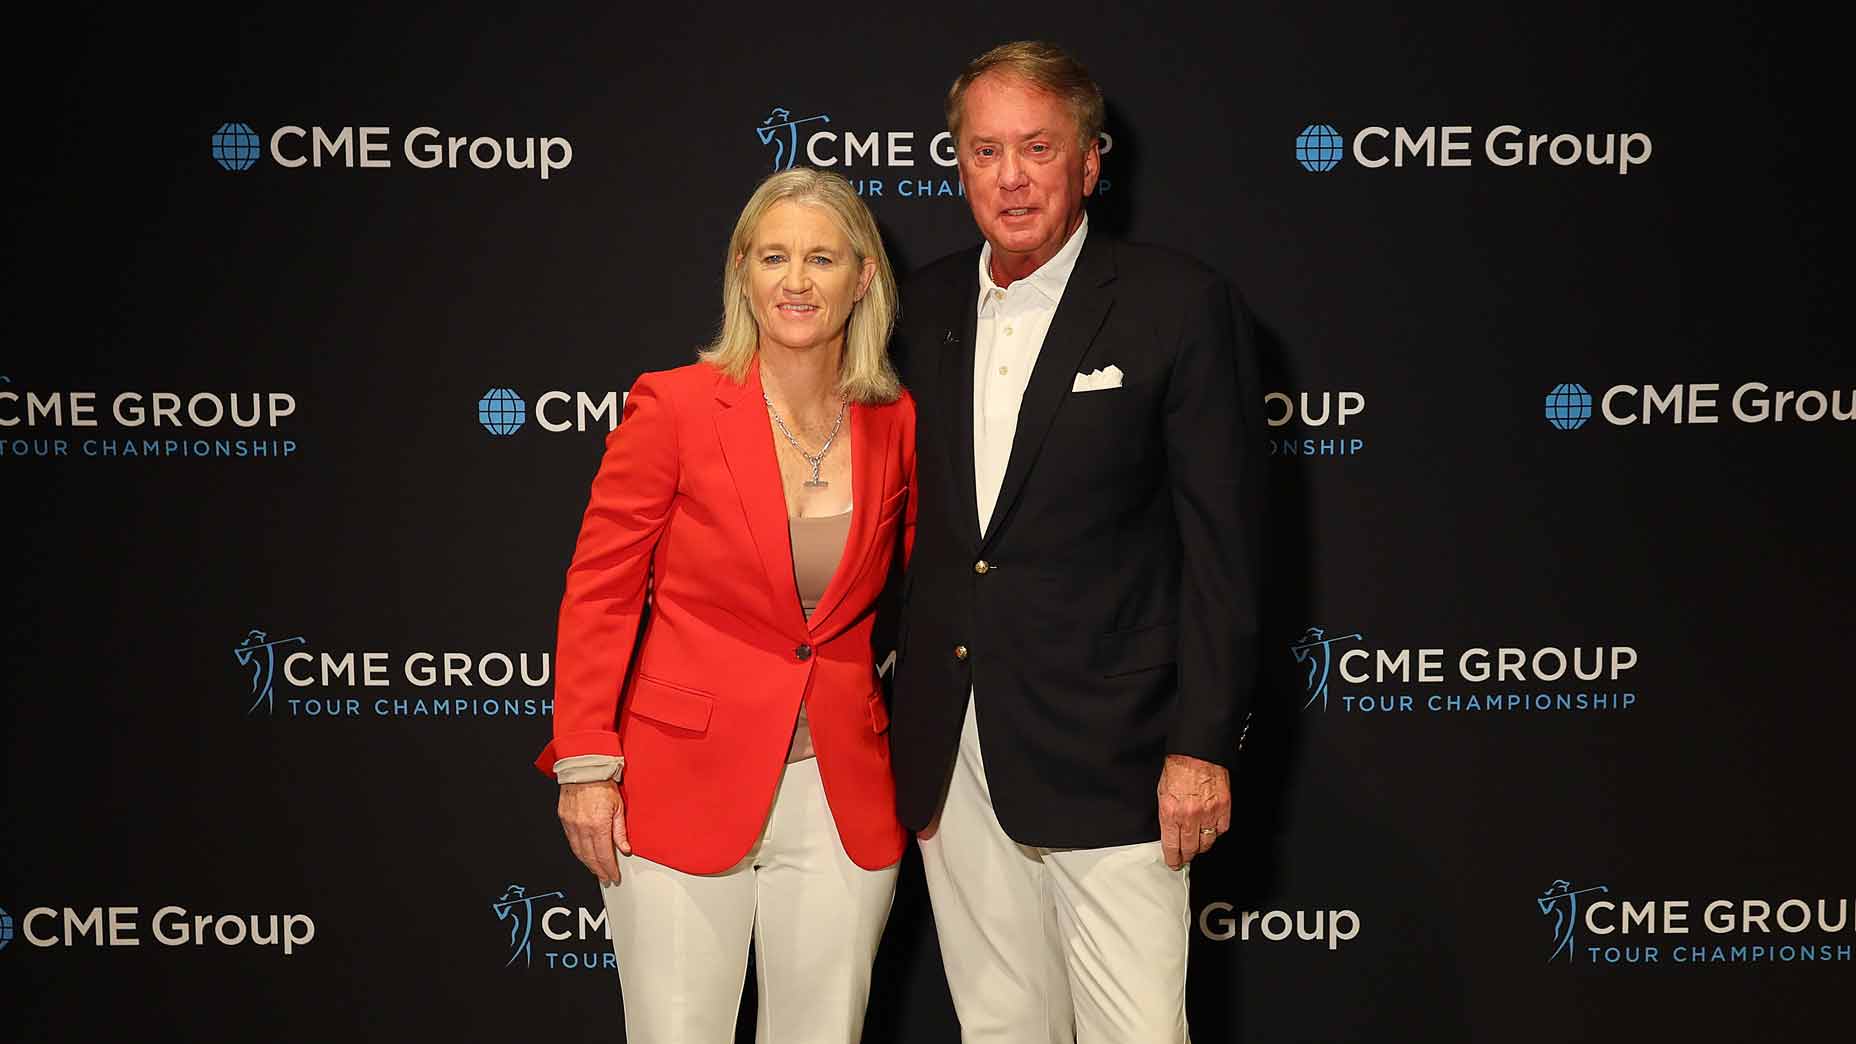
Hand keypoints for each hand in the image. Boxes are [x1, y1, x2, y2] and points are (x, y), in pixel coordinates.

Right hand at [558, 780, 629, 884]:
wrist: (584, 770)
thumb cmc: (602, 783)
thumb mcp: (619, 807)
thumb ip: (620, 831)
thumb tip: (625, 848)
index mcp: (598, 825)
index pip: (604, 856)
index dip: (609, 869)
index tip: (613, 876)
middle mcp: (583, 827)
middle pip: (590, 857)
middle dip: (599, 870)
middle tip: (605, 877)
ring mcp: (571, 824)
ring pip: (578, 852)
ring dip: (588, 864)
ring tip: (596, 870)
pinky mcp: (564, 819)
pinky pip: (571, 841)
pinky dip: (578, 852)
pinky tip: (584, 855)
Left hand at [1157, 754, 1230, 868]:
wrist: (1197, 753)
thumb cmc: (1178, 769)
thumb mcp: (1162, 793)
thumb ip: (1166, 817)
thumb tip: (1170, 834)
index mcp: (1170, 813)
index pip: (1171, 846)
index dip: (1172, 859)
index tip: (1173, 862)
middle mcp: (1189, 816)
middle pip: (1190, 849)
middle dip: (1186, 856)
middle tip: (1185, 857)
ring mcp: (1209, 813)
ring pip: (1207, 843)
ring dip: (1201, 846)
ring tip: (1197, 844)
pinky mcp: (1224, 808)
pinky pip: (1221, 830)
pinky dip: (1216, 832)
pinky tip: (1210, 829)